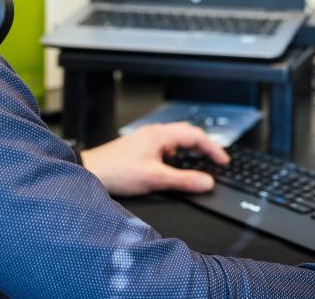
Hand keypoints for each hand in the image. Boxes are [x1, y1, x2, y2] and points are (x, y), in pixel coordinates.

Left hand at [81, 122, 229, 195]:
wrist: (91, 171)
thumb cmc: (117, 172)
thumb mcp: (155, 179)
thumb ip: (183, 180)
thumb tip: (206, 182)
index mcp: (161, 135)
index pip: (196, 136)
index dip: (213, 148)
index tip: (223, 161)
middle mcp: (154, 133)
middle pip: (187, 132)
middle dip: (204, 145)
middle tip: (215, 159)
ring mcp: (146, 138)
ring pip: (175, 137)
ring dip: (190, 146)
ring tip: (199, 159)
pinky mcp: (139, 145)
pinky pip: (165, 143)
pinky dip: (177, 150)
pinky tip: (173, 162)